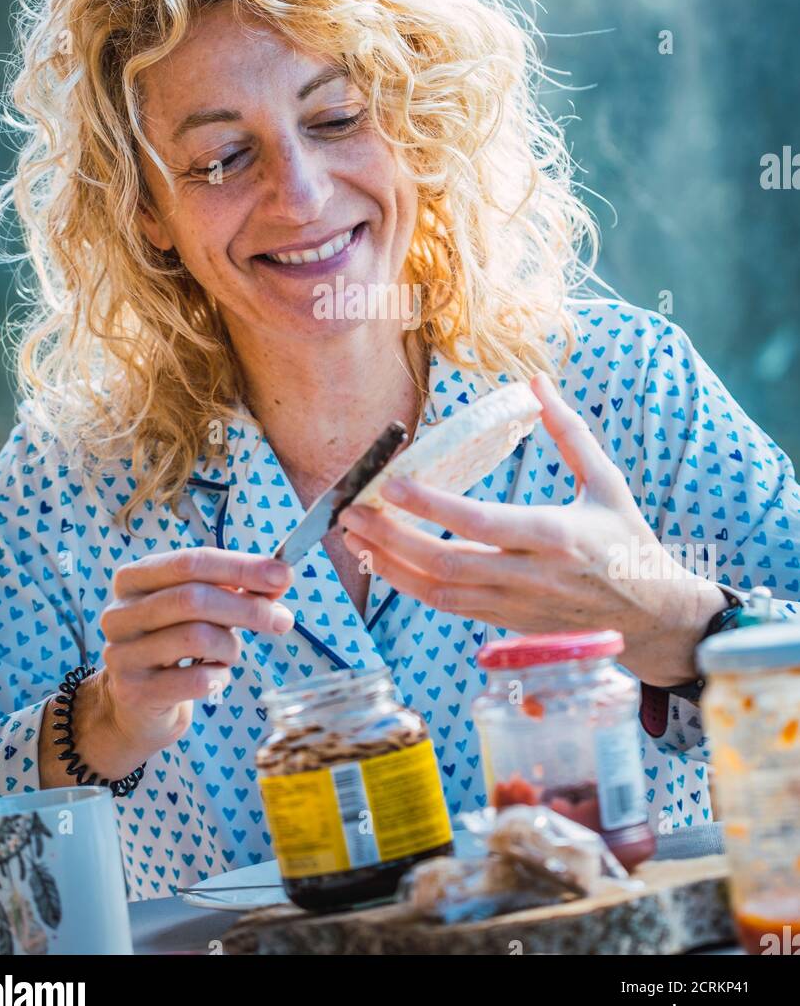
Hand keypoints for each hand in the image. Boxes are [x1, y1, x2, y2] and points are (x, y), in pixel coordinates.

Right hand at [75, 550, 293, 778]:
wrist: (137, 705)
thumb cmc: (174, 645)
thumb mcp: (200, 609)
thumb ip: (236, 589)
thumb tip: (279, 577)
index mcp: (135, 578)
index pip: (192, 562)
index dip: (240, 567)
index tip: (282, 575)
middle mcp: (121, 613)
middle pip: (192, 598)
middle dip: (246, 608)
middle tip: (282, 620)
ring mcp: (122, 653)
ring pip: (196, 637)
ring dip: (230, 646)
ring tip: (231, 653)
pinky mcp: (134, 692)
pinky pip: (195, 680)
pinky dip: (219, 677)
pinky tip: (215, 677)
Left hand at [338, 372, 723, 687]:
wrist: (653, 618)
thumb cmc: (629, 542)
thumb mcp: (607, 482)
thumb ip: (569, 432)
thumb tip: (536, 382)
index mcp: (556, 535)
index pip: (482, 522)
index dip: (432, 505)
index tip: (392, 482)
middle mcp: (531, 575)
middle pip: (447, 563)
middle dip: (391, 539)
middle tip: (351, 512)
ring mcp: (515, 606)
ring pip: (439, 592)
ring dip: (389, 566)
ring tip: (354, 536)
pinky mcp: (506, 623)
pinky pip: (448, 607)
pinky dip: (410, 586)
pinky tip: (384, 562)